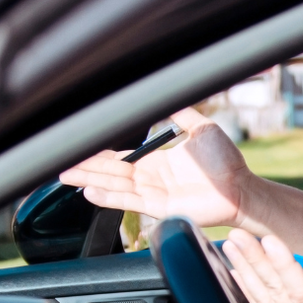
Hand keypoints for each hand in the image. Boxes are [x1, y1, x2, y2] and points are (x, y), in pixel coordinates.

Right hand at [59, 108, 261, 228]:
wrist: (242, 187)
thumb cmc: (227, 162)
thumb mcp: (201, 128)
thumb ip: (181, 113)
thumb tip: (168, 94)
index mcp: (158, 162)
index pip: (121, 158)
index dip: (99, 154)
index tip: (79, 147)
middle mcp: (152, 179)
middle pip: (111, 173)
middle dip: (85, 167)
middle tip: (60, 163)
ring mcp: (155, 194)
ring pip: (115, 186)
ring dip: (90, 181)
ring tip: (66, 176)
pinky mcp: (161, 208)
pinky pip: (130, 202)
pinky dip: (109, 198)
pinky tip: (90, 193)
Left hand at [223, 229, 302, 302]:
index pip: (302, 294)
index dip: (285, 266)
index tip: (270, 241)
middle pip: (275, 294)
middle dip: (255, 262)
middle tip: (238, 234)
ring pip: (264, 302)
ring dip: (246, 272)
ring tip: (231, 246)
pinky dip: (247, 292)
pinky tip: (235, 274)